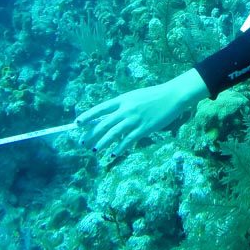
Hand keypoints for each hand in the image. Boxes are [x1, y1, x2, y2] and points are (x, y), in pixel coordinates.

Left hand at [77, 68, 209, 156]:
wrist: (172, 96)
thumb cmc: (155, 96)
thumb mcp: (135, 97)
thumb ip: (123, 107)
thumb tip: (110, 119)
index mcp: (123, 99)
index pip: (101, 108)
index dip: (88, 116)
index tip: (77, 123)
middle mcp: (126, 109)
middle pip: (104, 123)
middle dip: (91, 134)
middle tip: (82, 142)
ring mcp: (135, 119)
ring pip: (113, 133)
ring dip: (102, 143)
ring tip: (94, 150)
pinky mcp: (144, 128)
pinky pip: (128, 140)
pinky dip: (119, 148)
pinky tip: (113, 153)